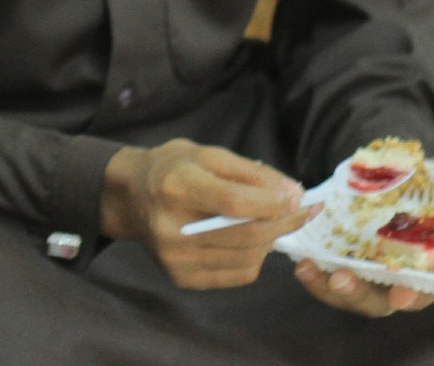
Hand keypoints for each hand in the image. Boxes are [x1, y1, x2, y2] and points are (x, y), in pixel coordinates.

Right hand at [101, 139, 316, 288]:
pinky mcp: (182, 278)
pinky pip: (238, 274)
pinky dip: (254, 258)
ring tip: (270, 222)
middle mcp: (172, 227)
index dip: (273, 203)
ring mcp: (176, 258)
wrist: (131, 197)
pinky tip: (247, 239)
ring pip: (248, 258)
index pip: (235, 202)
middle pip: (247, 234)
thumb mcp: (208, 155)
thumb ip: (252, 172)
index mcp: (176, 187)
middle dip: (284, 223)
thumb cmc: (173, 169)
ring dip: (270, 240)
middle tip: (302, 211)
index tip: (298, 197)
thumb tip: (293, 194)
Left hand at [292, 135, 433, 316]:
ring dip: (355, 294)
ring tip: (337, 278)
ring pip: (372, 299)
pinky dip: (319, 281)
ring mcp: (380, 274)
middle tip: (398, 292)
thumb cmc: (429, 182)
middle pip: (418, 296)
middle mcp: (418, 273)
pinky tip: (306, 268)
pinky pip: (334, 286)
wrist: (383, 176)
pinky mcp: (347, 268)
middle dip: (407, 297)